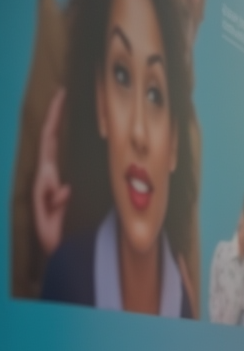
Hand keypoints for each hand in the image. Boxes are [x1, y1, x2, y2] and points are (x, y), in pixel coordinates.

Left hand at [33, 88, 70, 254]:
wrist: (61, 257)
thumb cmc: (54, 244)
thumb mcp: (47, 226)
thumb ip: (50, 206)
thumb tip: (63, 185)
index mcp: (47, 180)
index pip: (50, 142)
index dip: (55, 118)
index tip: (62, 95)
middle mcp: (52, 176)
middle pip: (54, 139)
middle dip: (60, 114)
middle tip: (69, 92)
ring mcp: (60, 180)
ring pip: (62, 149)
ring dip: (67, 128)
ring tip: (77, 109)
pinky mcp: (70, 188)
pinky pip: (72, 163)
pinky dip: (76, 148)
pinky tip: (89, 139)